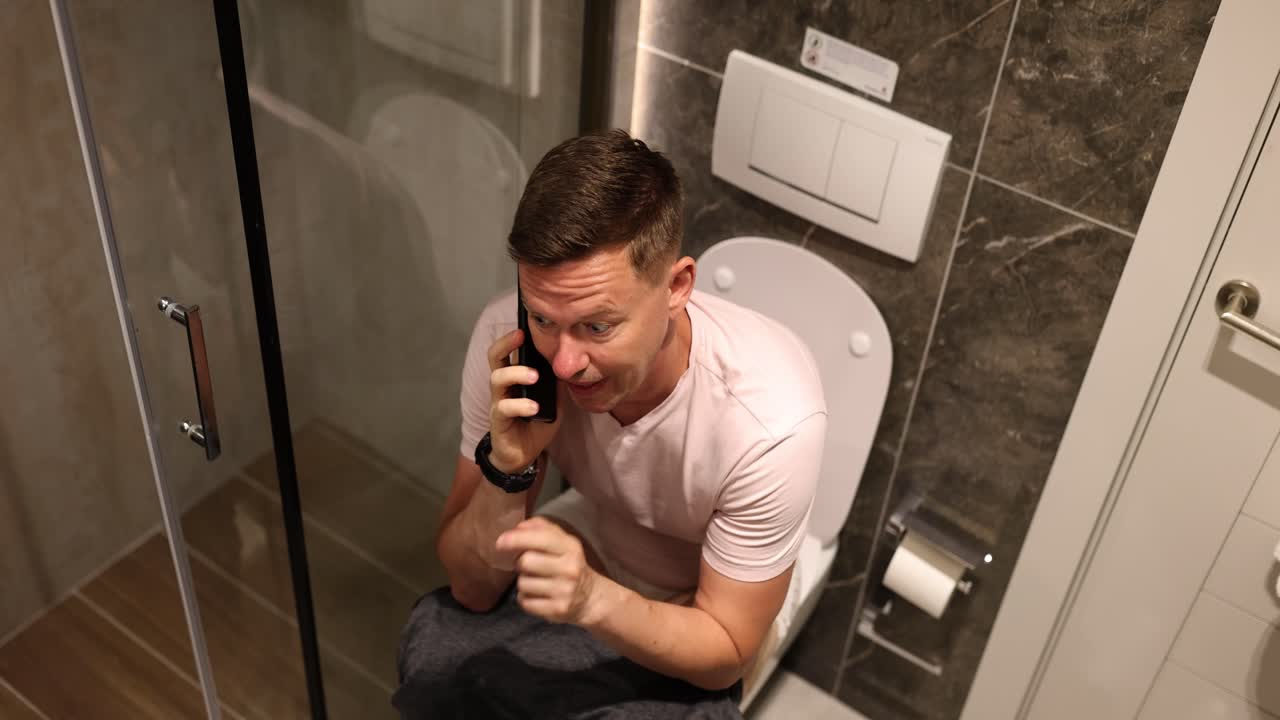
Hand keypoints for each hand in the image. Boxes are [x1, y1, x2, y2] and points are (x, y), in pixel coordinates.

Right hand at [486, 329, 562, 472]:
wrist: (524, 454)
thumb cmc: (536, 423)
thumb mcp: (554, 400)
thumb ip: (558, 383)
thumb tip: (573, 364)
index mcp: (514, 377)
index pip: (509, 351)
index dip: (514, 337)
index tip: (526, 326)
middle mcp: (503, 386)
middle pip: (495, 357)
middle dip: (507, 343)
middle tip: (521, 338)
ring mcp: (498, 402)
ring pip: (497, 379)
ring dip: (516, 374)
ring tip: (534, 376)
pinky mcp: (498, 420)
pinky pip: (504, 408)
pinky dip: (520, 405)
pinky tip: (534, 408)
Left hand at [495, 517, 599, 624]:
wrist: (590, 598)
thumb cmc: (568, 565)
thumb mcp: (562, 542)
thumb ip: (541, 529)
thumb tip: (518, 527)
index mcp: (570, 547)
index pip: (540, 538)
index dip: (516, 539)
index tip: (500, 542)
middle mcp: (570, 568)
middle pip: (525, 561)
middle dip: (520, 562)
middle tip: (528, 565)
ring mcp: (565, 590)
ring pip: (522, 583)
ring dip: (523, 582)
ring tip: (537, 582)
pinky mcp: (557, 609)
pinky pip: (525, 602)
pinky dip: (526, 598)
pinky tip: (538, 595)